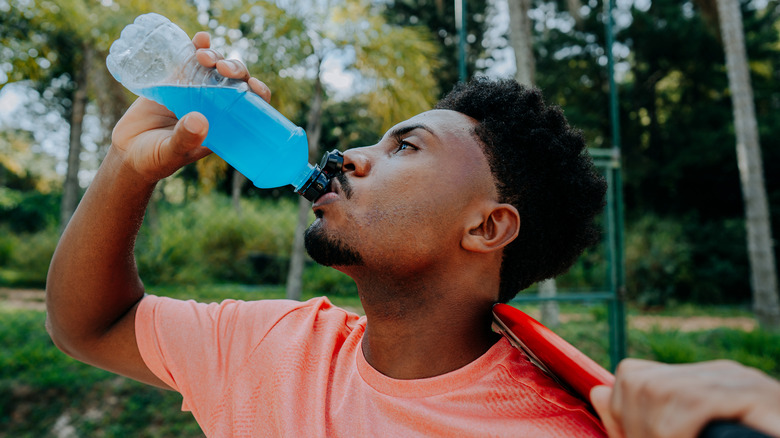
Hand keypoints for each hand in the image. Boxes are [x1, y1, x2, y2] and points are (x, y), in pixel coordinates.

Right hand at [109, 32, 270, 182]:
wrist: (126, 151)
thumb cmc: (154, 160)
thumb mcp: (171, 152)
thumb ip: (185, 139)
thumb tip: (200, 120)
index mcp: (223, 125)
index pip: (250, 106)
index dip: (258, 93)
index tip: (254, 86)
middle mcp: (213, 106)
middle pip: (235, 81)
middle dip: (235, 70)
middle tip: (222, 68)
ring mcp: (194, 91)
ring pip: (215, 67)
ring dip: (216, 56)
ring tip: (204, 56)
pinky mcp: (174, 81)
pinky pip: (189, 60)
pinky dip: (198, 47)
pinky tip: (200, 38)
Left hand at [590, 358, 779, 437]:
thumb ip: (638, 424)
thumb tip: (598, 392)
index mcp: (699, 383)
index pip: (633, 375)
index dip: (623, 413)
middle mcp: (718, 374)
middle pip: (640, 382)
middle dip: (636, 426)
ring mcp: (740, 381)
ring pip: (661, 390)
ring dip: (656, 433)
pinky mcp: (756, 394)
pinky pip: (696, 401)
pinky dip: (678, 431)